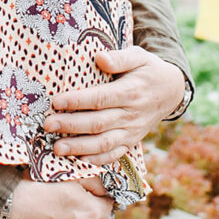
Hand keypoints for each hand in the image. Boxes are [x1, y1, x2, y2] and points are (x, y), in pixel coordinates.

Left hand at [45, 48, 184, 163]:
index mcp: (131, 92)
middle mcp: (131, 115)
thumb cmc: (148, 70)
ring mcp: (131, 131)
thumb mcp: (139, 57)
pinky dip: (97, 160)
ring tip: (57, 149)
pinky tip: (79, 161)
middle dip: (71, 126)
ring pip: (104, 143)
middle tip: (48, 125)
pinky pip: (114, 154)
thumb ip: (120, 58)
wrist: (170, 91)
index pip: (100, 98)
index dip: (78, 101)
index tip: (56, 101)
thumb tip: (100, 58)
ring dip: (79, 147)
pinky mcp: (131, 141)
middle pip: (98, 123)